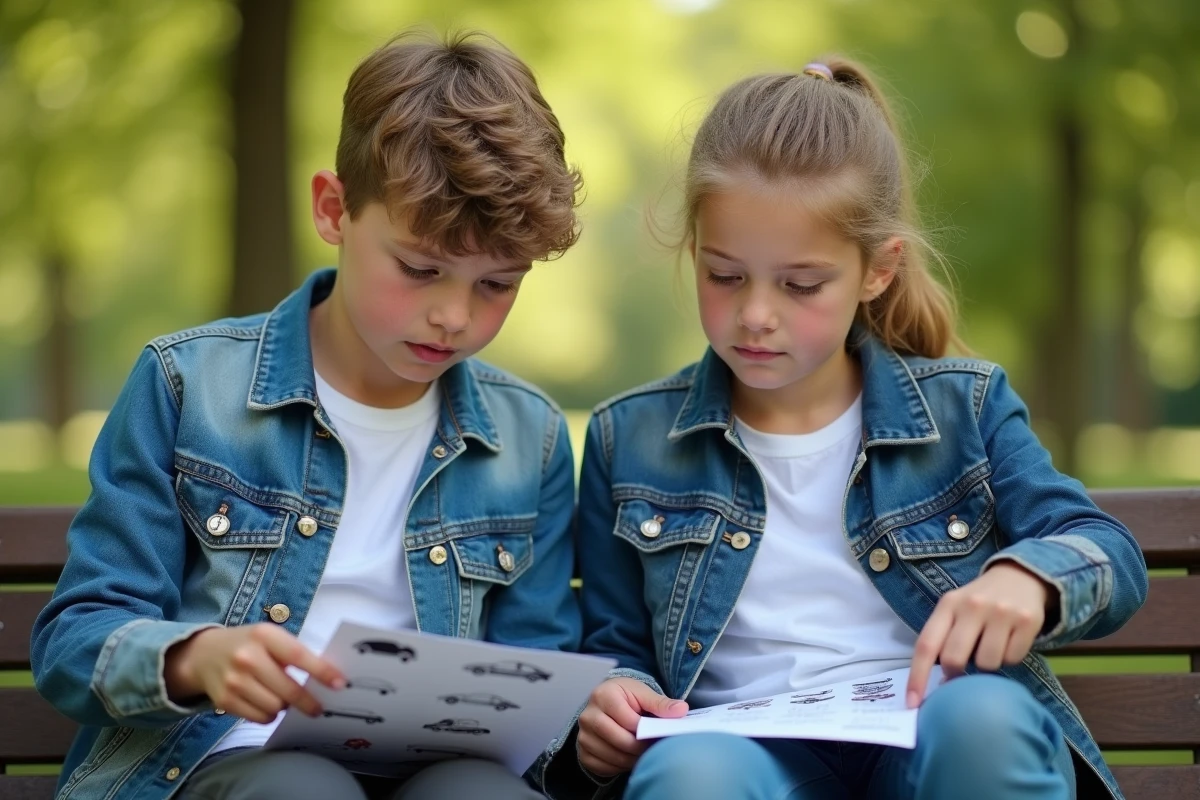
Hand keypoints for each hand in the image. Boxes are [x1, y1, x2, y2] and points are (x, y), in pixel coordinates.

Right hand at [164, 624, 345, 722]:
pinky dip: (269, 715)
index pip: (298, 655)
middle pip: (288, 690)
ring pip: (275, 707)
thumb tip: (327, 676)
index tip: (339, 683)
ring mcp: (234, 681)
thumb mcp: (269, 637)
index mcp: (264, 635)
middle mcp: (247, 658)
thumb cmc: (248, 644)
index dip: (321, 671)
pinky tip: (266, 703)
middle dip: (308, 702)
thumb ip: (293, 653)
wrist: (203, 654)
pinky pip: (259, 718)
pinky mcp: (224, 701)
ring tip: (282, 697)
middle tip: (319, 708)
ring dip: (285, 707)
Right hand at [576, 678, 687, 776]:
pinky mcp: (582, 751)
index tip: (658, 735)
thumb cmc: (625, 697)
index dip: (647, 731)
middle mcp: (588, 715)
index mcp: (603, 695)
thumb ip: (661, 703)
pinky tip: (628, 756)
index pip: (629, 721)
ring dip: (632, 759)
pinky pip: (603, 767)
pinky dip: (619, 766)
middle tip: (653, 747)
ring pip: (612, 756)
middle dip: (641, 748)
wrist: (605, 701)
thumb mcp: (642, 693)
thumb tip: (681, 710)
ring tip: (643, 752)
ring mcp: (582, 735)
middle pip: (620, 740)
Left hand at [906, 563, 1054, 706]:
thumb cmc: (979, 602)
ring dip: (987, 666)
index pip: (926, 645)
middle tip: (962, 670)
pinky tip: (1009, 641)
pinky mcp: (1027, 621)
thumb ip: (944, 639)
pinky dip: (1009, 658)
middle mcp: (972, 606)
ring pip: (987, 664)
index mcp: (948, 604)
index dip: (917, 676)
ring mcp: (1001, 612)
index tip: (912, 704)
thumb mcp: (955, 609)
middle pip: (954, 658)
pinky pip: (1013, 659)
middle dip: (955, 673)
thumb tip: (941, 684)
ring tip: (990, 647)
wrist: (1020, 576)